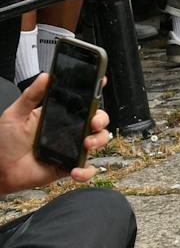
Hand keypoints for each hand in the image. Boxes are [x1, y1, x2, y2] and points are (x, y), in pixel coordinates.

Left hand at [0, 74, 112, 194]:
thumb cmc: (4, 142)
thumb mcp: (15, 114)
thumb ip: (30, 96)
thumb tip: (46, 76)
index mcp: (60, 115)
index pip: (82, 101)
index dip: (95, 91)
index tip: (101, 81)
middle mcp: (69, 130)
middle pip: (97, 120)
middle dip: (101, 118)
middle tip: (93, 121)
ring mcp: (71, 148)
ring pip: (98, 141)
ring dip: (98, 141)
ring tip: (86, 144)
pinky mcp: (68, 166)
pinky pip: (86, 169)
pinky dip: (86, 171)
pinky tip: (75, 170)